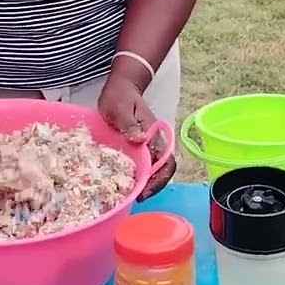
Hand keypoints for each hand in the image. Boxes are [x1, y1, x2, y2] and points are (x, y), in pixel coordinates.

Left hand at [97, 74, 176, 201]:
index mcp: (153, 133)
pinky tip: (128, 181)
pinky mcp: (141, 145)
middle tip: (137, 197)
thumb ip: (129, 123)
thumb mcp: (120, 108)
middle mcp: (155, 141)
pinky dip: (140, 175)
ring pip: (156, 168)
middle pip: (163, 169)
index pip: (164, 160)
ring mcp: (149, 144)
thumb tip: (139, 140)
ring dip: (147, 182)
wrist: (122, 87)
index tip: (143, 190)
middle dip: (154, 186)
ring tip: (132, 193)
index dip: (157, 178)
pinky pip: (145, 164)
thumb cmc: (119, 96)